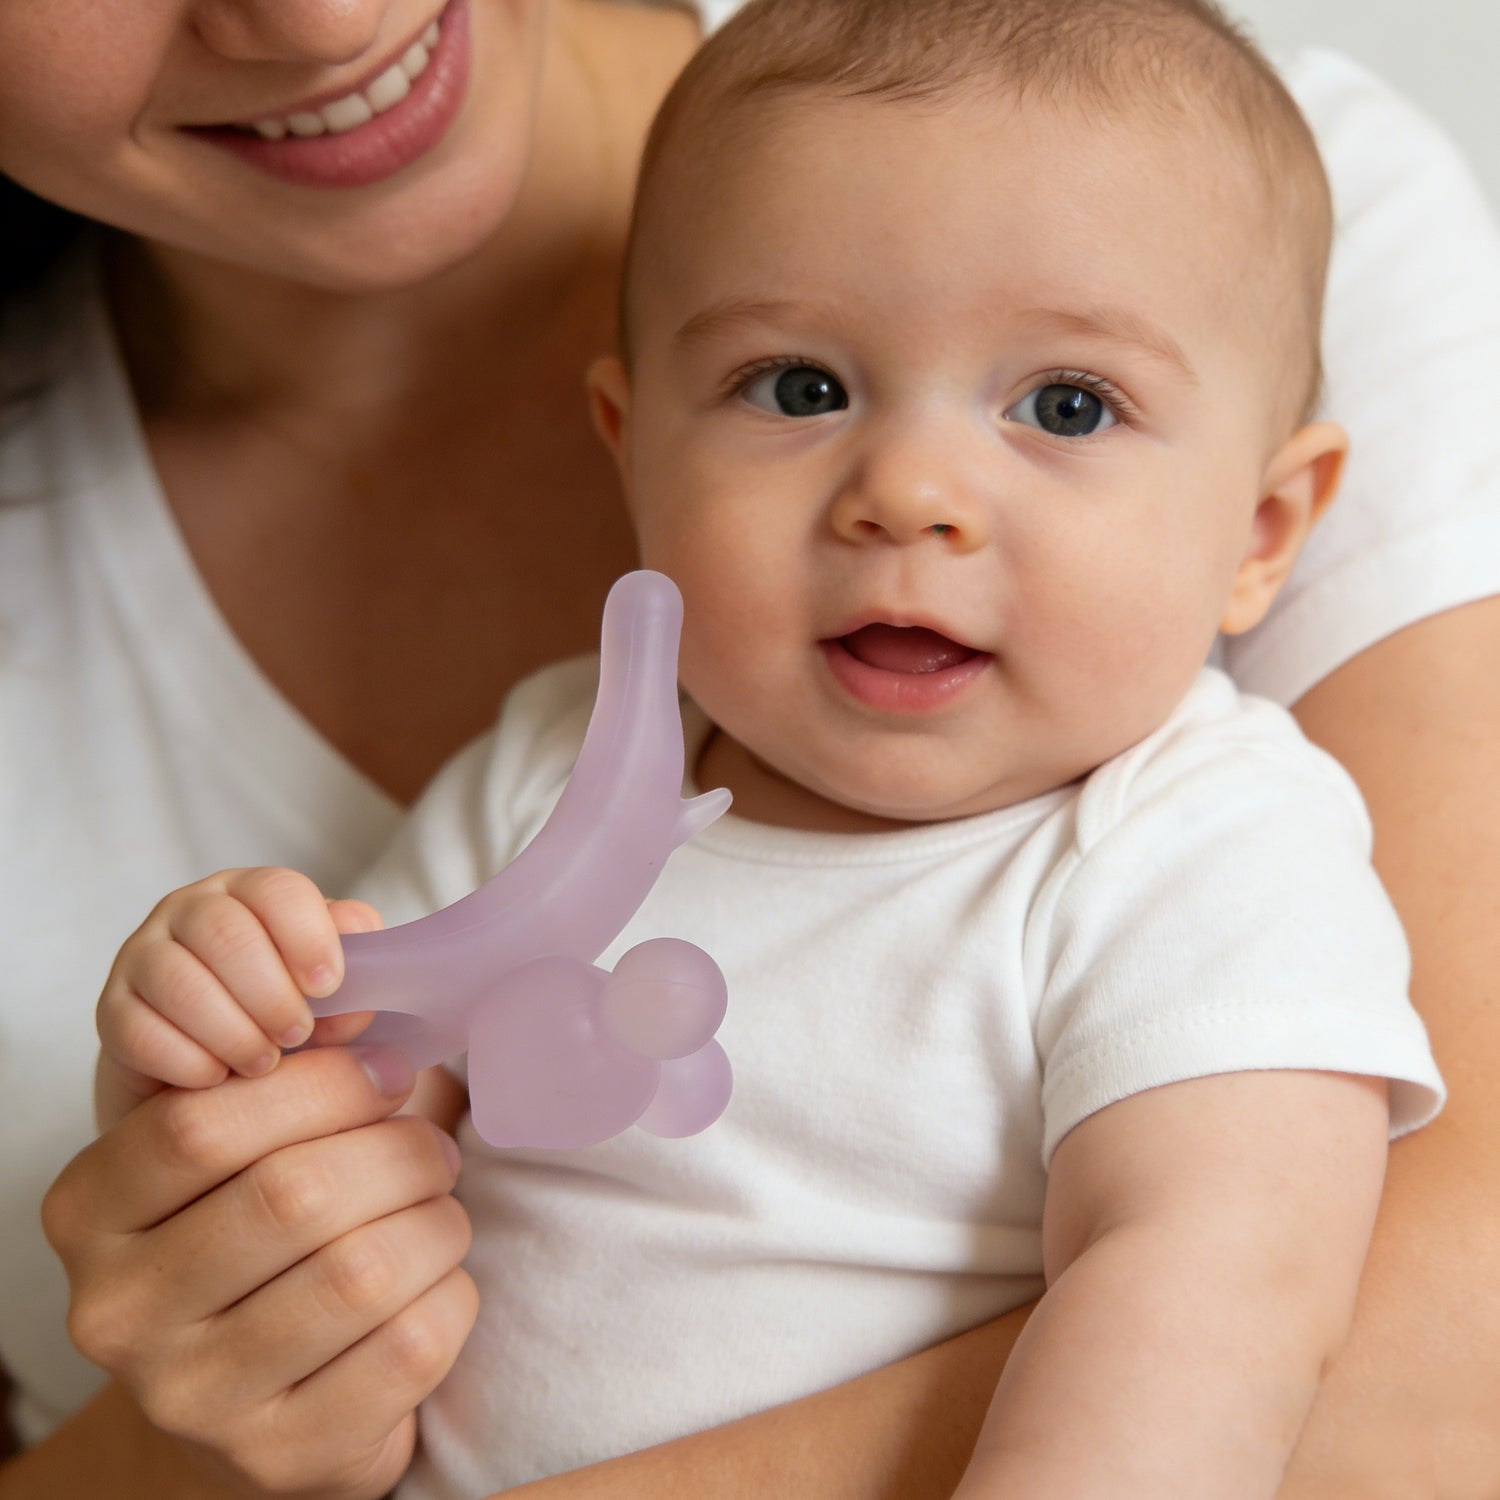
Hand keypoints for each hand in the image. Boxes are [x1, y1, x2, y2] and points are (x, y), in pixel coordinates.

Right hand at [43, 1045, 476, 1499]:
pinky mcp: (279, 1456)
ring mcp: (193, 1398)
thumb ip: (290, 1076)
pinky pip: (408, 1346)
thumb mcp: (242, 1152)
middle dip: (398, 1152)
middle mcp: (119, 1312)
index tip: (391, 1069)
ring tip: (440, 1209)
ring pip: (361, 1271)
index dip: (323, 1083)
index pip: (203, 1122)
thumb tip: (378, 1015)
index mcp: (92, 1212)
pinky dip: (451, 1294)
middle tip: (435, 1147)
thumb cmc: (263, 1236)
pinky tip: (437, 1281)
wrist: (256, 1398)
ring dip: (435, 1222)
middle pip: (293, 1194)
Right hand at [96, 867, 380, 1109]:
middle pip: (226, 932)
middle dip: (270, 993)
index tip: (329, 986)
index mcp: (255, 893)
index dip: (308, 936)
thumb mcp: (335, 998)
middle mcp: (193, 910)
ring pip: (180, 981)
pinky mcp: (112, 1008)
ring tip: (265, 1065)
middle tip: (297, 1036)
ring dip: (232, 1031)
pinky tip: (218, 1079)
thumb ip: (359, 982)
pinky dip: (188, 1062)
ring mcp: (144, 955)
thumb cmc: (291, 1019)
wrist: (220, 1077)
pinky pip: (140, 1030)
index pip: (278, 890)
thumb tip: (360, 995)